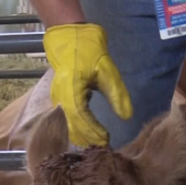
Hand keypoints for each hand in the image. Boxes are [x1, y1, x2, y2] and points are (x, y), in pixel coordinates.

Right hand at [42, 23, 132, 146]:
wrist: (69, 35)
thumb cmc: (88, 49)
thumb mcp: (107, 68)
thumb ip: (116, 92)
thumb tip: (127, 116)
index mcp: (70, 91)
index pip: (81, 119)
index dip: (94, 132)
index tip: (108, 140)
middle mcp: (60, 98)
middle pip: (73, 128)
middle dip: (88, 140)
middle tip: (105, 150)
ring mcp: (58, 99)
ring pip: (69, 126)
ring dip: (84, 137)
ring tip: (100, 146)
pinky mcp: (61, 99)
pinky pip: (69, 119)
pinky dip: (80, 129)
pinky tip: (92, 134)